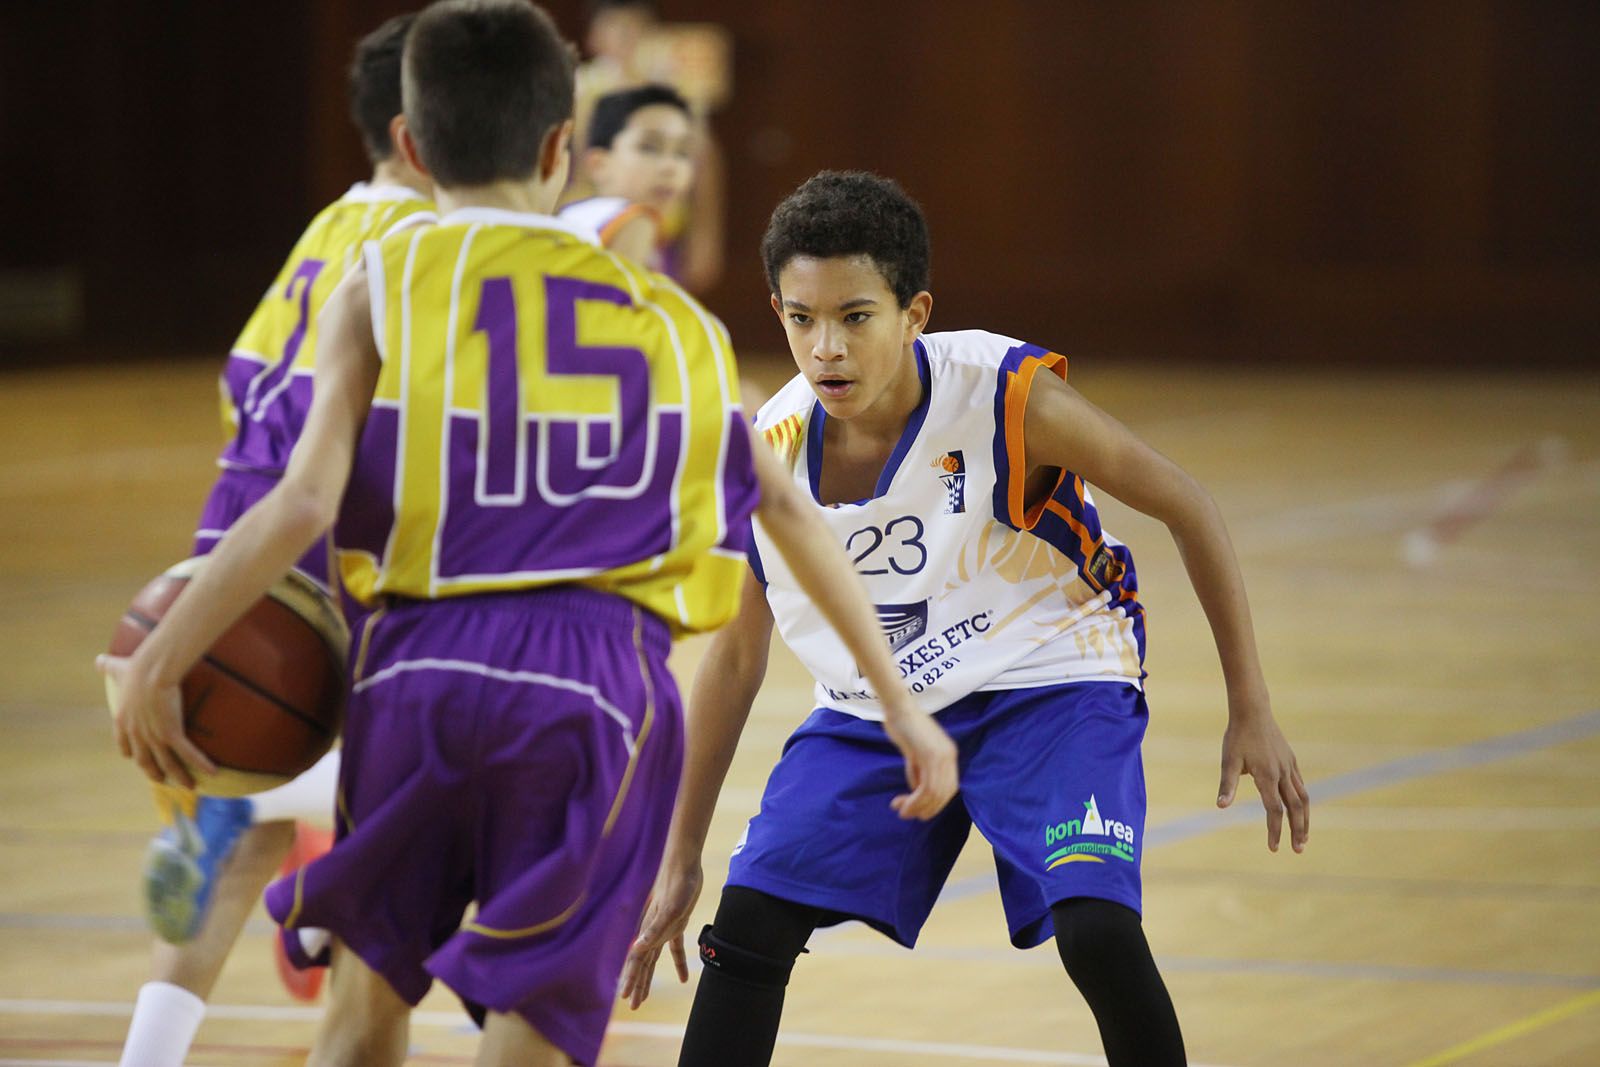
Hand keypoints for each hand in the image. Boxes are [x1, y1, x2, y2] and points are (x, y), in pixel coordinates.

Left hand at [97, 653, 214, 789]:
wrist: (152, 671)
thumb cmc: (137, 668)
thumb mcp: (118, 669)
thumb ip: (108, 666)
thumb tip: (98, 660)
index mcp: (123, 721)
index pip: (125, 746)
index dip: (131, 754)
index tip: (136, 759)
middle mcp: (137, 734)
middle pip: (144, 761)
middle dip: (154, 773)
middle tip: (162, 779)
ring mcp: (154, 737)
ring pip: (167, 764)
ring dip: (178, 776)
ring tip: (189, 785)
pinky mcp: (171, 734)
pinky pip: (188, 754)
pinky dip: (200, 765)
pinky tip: (212, 773)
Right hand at [618, 851, 703, 1009]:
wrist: (684, 862)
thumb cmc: (677, 883)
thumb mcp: (670, 909)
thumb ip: (654, 929)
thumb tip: (636, 948)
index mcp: (648, 931)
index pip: (636, 961)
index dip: (631, 979)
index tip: (625, 998)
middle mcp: (652, 931)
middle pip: (642, 964)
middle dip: (638, 984)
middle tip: (634, 1006)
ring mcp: (663, 927)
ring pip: (654, 958)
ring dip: (649, 977)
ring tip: (645, 996)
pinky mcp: (677, 922)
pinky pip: (675, 948)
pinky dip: (678, 964)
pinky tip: (683, 978)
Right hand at [881, 698, 958, 819]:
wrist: (898, 706)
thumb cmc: (903, 725)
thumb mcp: (914, 752)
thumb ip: (919, 770)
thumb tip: (917, 792)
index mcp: (949, 754)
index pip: (949, 788)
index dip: (935, 804)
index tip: (917, 810)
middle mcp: (949, 756)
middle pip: (945, 794)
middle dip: (927, 809)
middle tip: (908, 814)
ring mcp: (941, 756)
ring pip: (935, 794)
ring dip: (917, 807)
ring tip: (902, 812)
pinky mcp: (930, 755)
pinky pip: (926, 788)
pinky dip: (914, 801)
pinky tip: (902, 803)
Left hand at [1217, 704, 1308, 852]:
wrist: (1252, 711)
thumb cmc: (1237, 736)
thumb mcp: (1228, 761)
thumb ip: (1226, 785)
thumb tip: (1221, 807)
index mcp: (1267, 776)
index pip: (1274, 810)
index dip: (1274, 830)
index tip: (1273, 848)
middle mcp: (1282, 773)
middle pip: (1295, 808)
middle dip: (1297, 830)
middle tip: (1298, 850)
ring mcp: (1289, 766)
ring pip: (1303, 798)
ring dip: (1304, 819)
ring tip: (1304, 837)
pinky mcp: (1291, 760)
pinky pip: (1301, 785)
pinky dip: (1303, 801)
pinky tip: (1299, 810)